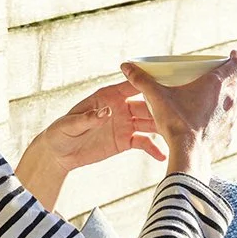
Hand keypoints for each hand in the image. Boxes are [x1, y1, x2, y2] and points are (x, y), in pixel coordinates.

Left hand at [15, 84, 163, 210]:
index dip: (146, 83)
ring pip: (148, 123)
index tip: (164, 83)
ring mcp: (125, 124)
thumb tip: (106, 112)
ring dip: (162, 127)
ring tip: (177, 133)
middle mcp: (120, 108)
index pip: (130, 86)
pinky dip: (153, 148)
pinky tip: (163, 155)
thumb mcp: (70, 124)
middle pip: (145, 105)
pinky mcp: (125, 141)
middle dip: (161, 107)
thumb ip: (88, 118)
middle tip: (177, 112)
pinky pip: (143, 142)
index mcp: (107, 97)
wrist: (59, 154)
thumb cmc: (60, 132)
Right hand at [119, 52, 236, 184]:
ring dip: (223, 103)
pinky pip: (227, 126)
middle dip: (226, 82)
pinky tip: (206, 127)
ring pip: (233, 105)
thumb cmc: (176, 122)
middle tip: (212, 82)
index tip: (232, 55)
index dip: (236, 58)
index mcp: (216, 84)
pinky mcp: (228, 137)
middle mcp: (229, 100)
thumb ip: (142, 80)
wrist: (188, 154)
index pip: (236, 65)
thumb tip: (126, 66)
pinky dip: (219, 124)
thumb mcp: (157, 98)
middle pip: (235, 85)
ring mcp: (231, 120)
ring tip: (208, 104)